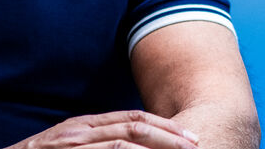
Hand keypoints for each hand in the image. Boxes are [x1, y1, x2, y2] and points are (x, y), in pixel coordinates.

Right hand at [8, 110, 199, 148]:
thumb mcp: (70, 147)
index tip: (191, 137)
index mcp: (85, 126)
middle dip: (169, 135)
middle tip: (196, 145)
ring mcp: (68, 144)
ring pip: (120, 142)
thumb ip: (98, 144)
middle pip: (133, 126)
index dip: (164, 126)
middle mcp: (79, 131)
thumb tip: (133, 148)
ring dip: (153, 147)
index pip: (132, 119)